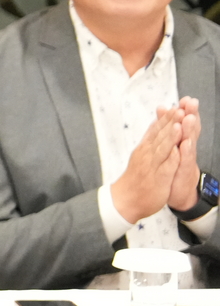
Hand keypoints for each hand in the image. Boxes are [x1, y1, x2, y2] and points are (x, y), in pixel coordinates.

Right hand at [111, 103, 184, 223]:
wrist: (126, 200)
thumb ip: (150, 141)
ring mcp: (152, 166)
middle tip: (178, 108)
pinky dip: (172, 158)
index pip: (155, 129)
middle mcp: (147, 154)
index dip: (165, 118)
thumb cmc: (136, 178)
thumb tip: (156, 125)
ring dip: (171, 135)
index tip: (174, 106)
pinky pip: (166, 167)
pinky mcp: (158, 179)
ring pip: (163, 148)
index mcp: (144, 148)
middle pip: (160, 135)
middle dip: (170, 122)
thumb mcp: (141, 156)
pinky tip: (178, 151)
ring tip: (178, 123)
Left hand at [168, 96, 203, 212]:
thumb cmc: (173, 168)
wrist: (178, 193)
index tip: (186, 99)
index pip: (184, 124)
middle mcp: (186, 150)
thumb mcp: (171, 147)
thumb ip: (168, 128)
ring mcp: (186, 162)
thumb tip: (163, 109)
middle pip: (190, 130)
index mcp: (181, 141)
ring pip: (189, 144)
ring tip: (189, 118)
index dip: (186, 111)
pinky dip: (185, 153)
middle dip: (191, 116)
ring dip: (189, 131)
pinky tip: (185, 144)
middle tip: (191, 103)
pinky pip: (184, 162)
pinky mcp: (183, 174)